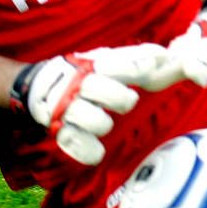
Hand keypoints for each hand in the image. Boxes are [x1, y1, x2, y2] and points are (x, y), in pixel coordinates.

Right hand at [12, 43, 181, 165]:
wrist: (42, 86)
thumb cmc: (88, 72)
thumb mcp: (108, 59)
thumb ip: (136, 57)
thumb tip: (165, 55)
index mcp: (95, 65)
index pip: (117, 64)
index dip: (137, 68)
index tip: (151, 68)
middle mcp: (80, 85)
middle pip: (106, 92)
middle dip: (122, 99)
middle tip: (126, 102)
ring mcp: (68, 108)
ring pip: (95, 121)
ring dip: (103, 124)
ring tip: (104, 122)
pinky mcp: (59, 131)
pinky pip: (75, 144)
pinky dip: (89, 151)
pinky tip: (97, 152)